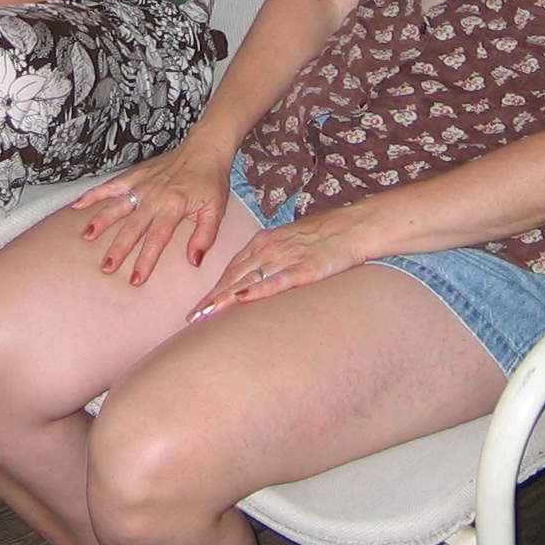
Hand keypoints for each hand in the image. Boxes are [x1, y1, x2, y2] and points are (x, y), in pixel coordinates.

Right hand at [72, 142, 234, 286]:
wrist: (205, 148)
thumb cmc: (210, 181)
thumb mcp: (216, 210)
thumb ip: (205, 236)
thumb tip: (194, 260)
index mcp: (174, 206)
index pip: (157, 238)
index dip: (146, 260)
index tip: (136, 279)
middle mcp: (155, 195)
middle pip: (133, 226)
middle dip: (119, 249)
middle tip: (106, 268)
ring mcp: (142, 184)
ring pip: (117, 205)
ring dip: (101, 221)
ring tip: (86, 238)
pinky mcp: (135, 175)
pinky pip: (111, 185)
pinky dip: (94, 194)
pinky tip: (78, 206)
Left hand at [186, 212, 368, 322]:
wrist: (351, 226)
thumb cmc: (321, 237)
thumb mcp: (288, 244)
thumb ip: (269, 261)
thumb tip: (252, 284)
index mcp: (263, 242)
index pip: (232, 269)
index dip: (214, 289)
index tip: (199, 308)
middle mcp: (269, 249)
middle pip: (234, 276)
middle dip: (212, 298)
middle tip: (193, 318)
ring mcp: (285, 257)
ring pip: (249, 279)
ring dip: (225, 298)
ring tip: (207, 315)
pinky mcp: (304, 268)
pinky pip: (277, 280)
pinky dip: (258, 290)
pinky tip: (243, 299)